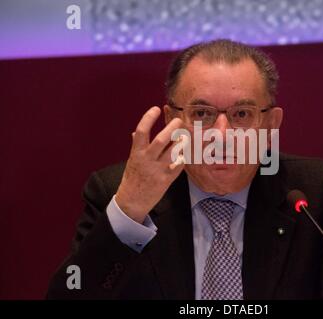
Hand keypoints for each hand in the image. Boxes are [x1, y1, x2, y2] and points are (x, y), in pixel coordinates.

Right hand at [115, 106, 183, 223]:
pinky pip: (178, 165)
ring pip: (174, 152)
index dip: (148, 118)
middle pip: (162, 140)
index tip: (156, 109)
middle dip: (172, 128)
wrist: (132, 201)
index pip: (142, 131)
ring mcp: (157, 170)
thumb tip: (136, 133)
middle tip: (179, 120)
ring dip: (182, 142)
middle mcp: (147, 160)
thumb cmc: (132, 179)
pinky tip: (185, 153)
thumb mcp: (132, 161)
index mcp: (136, 153)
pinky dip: (183, 158)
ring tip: (185, 136)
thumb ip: (136, 146)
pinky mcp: (166, 180)